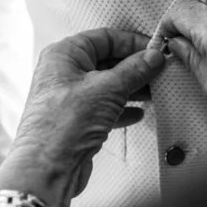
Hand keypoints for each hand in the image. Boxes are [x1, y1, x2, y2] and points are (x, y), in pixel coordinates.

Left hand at [0, 28, 164, 206]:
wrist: (47, 169)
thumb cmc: (65, 124)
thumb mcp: (108, 89)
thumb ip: (134, 70)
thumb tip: (153, 57)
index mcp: (64, 55)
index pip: (104, 38)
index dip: (132, 42)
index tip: (156, 50)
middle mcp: (64, 73)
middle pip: (107, 61)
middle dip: (135, 67)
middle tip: (160, 72)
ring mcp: (70, 98)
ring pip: (108, 85)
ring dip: (132, 88)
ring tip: (155, 92)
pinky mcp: (77, 121)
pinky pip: (104, 107)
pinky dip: (122, 108)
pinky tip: (139, 114)